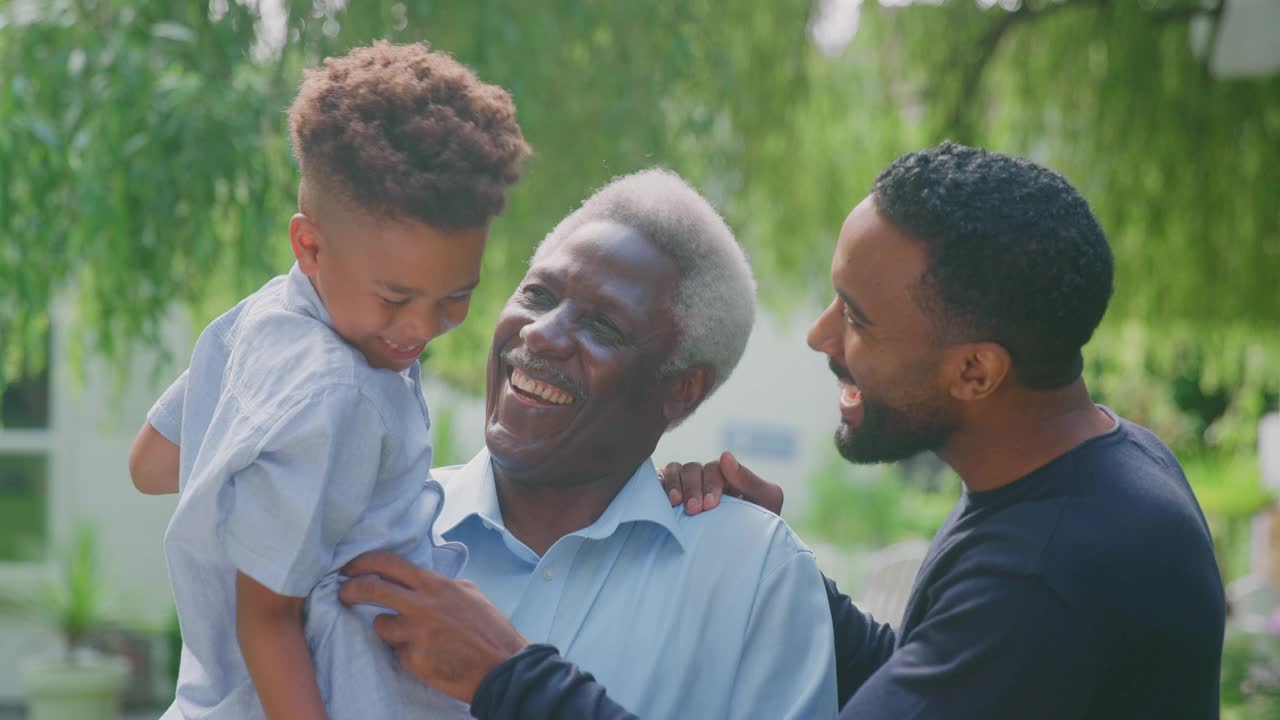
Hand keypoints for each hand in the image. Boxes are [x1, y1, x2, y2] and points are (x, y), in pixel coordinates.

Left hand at [338, 551, 528, 702]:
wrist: (502, 666)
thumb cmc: (490, 629)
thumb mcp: (468, 593)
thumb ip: (439, 586)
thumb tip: (417, 582)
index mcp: (436, 585)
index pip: (389, 564)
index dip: (363, 563)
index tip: (350, 568)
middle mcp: (422, 605)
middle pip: (372, 589)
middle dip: (350, 590)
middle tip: (342, 593)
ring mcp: (415, 633)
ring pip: (381, 626)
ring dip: (389, 630)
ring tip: (413, 638)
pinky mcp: (413, 659)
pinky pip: (398, 653)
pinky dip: (408, 654)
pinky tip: (429, 656)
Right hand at [658, 451, 783, 515]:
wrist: (745, 556)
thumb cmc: (758, 527)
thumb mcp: (766, 501)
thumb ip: (748, 479)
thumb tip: (725, 455)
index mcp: (726, 476)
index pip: (714, 468)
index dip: (711, 483)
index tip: (711, 505)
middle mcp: (703, 478)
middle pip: (692, 469)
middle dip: (693, 487)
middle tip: (694, 509)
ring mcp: (684, 486)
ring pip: (674, 471)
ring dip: (674, 485)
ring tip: (676, 504)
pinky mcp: (665, 498)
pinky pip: (656, 482)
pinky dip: (657, 486)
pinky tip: (661, 502)